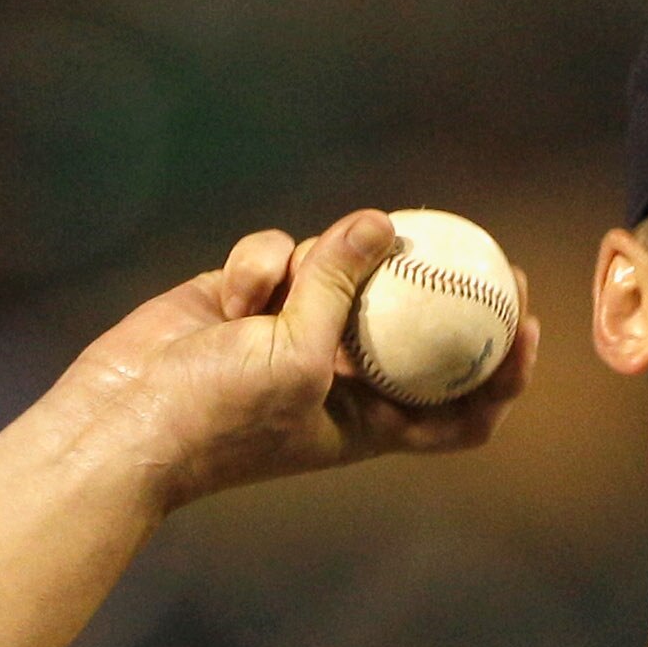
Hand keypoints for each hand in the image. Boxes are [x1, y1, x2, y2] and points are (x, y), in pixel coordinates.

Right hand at [56, 210, 538, 514]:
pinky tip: (233, 293)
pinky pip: (278, 255)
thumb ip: (342, 287)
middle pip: (414, 322)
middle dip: (440, 282)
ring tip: (273, 295)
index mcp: (370, 419)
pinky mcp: (249, 299)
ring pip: (340, 270)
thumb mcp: (296, 356)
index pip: (461, 406)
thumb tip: (383, 223)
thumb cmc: (217, 418)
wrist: (121, 423)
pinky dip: (259, 263)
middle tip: (473, 243)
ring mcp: (295, 332)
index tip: (525, 322)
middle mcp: (342, 375)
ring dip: (316, 266)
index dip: (502, 370)